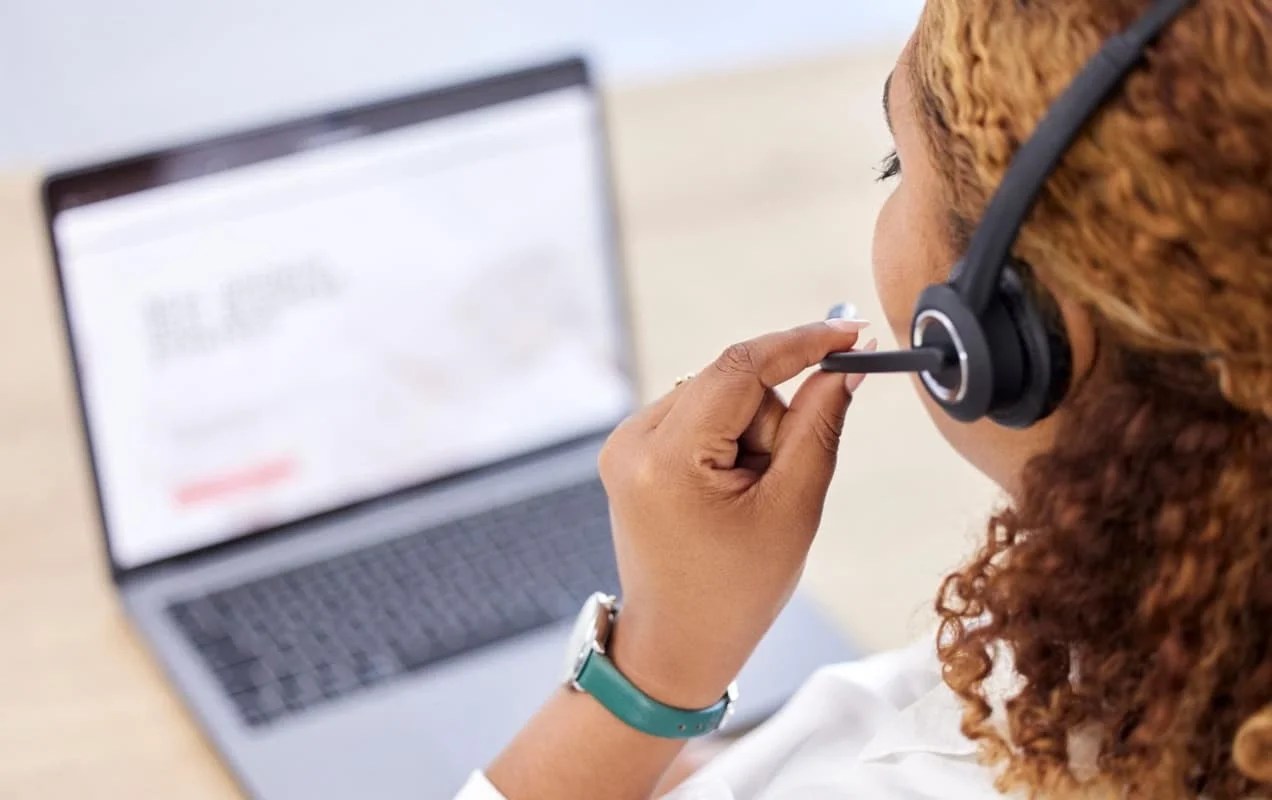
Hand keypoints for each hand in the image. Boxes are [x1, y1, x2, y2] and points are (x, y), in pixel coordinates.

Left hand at [599, 320, 870, 708]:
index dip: (803, 343)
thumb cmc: (737, 590)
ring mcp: (624, 443)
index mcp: (667, 457)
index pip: (740, 368)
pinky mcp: (629, 450)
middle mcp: (632, 439)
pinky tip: (727, 493)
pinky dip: (727, 442)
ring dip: (751, 436)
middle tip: (780, 483)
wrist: (677, 643)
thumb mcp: (793, 509)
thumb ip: (819, 426)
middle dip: (772, 420)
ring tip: (747, 501)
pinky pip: (697, 415)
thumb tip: (845, 366)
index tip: (853, 333)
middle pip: (731, 381)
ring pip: (718, 396)